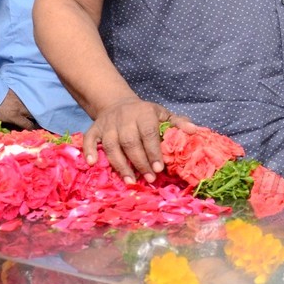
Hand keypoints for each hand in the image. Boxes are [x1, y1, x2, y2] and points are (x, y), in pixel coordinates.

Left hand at [0, 88, 36, 129]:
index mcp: (14, 116)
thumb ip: (8, 123)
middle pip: (33, 114)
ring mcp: (20, 99)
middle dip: (36, 117)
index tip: (33, 128)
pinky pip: (27, 97)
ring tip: (34, 109)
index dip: (32, 128)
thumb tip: (13, 126)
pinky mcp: (18, 92)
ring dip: (34, 108)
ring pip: (32, 104)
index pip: (28, 125)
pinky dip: (29, 100)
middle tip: (36, 119)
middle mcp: (20, 108)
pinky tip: (28, 101)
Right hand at [82, 97, 196, 183]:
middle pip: (130, 142)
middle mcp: (124, 118)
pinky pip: (89, 140)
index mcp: (144, 113)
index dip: (153, 151)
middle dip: (140, 162)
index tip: (160, 169)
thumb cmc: (145, 114)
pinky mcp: (94, 129)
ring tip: (130, 181)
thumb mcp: (162, 114)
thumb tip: (194, 131)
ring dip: (120, 164)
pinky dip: (89, 151)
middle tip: (149, 179)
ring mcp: (108, 124)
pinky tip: (92, 164)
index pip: (148, 133)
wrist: (117, 103)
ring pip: (111, 145)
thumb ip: (178, 123)